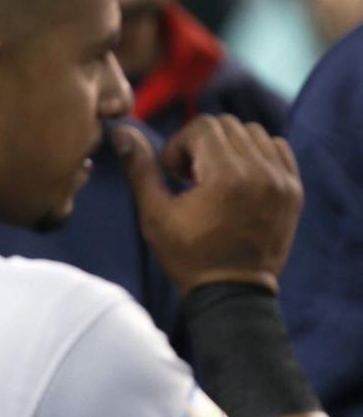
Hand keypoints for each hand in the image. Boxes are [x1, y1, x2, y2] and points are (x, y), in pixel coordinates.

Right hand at [116, 114, 301, 293]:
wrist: (233, 291)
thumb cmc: (188, 255)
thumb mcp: (155, 213)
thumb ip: (141, 168)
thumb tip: (122, 131)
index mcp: (227, 175)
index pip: (203, 126)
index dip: (180, 144)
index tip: (175, 174)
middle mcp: (261, 171)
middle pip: (228, 125)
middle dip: (203, 144)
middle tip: (192, 177)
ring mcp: (283, 181)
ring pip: (254, 133)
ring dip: (229, 146)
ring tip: (216, 178)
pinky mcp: (294, 190)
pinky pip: (278, 149)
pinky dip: (257, 153)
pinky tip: (239, 178)